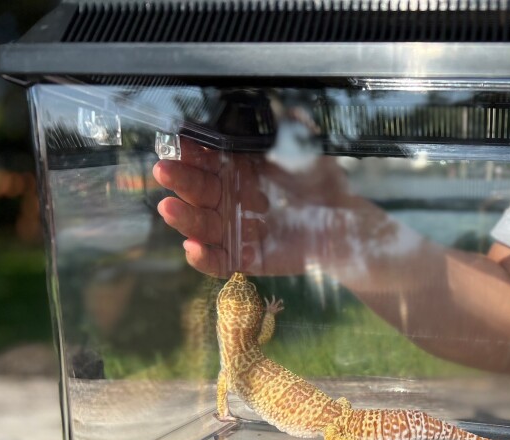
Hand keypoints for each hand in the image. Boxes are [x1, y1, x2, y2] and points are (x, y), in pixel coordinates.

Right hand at [153, 139, 389, 277]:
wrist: (344, 222)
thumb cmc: (321, 183)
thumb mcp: (307, 152)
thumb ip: (293, 131)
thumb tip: (286, 109)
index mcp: (238, 169)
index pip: (207, 159)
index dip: (191, 151)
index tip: (179, 141)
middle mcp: (231, 198)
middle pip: (198, 190)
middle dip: (180, 180)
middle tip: (164, 170)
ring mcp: (236, 229)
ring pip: (202, 225)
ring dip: (184, 217)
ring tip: (169, 207)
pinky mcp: (246, 257)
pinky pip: (219, 260)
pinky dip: (203, 257)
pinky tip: (192, 247)